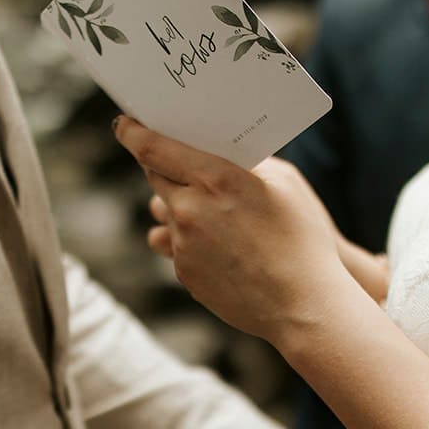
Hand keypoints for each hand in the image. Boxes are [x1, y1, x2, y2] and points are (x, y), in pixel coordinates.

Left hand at [114, 117, 354, 344]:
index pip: (154, 148)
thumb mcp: (285, 182)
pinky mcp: (184, 272)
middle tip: (176, 160)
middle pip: (155, 176)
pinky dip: (192, 238)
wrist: (303, 304)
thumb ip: (247, 161)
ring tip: (209, 209)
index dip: (134, 132)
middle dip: (162, 166)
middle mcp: (190, 210)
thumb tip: (222, 152)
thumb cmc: (302, 239)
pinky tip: (223, 245)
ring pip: (165, 212)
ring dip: (179, 205)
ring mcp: (184, 244)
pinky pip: (176, 244)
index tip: (125, 124)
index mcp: (215, 179)